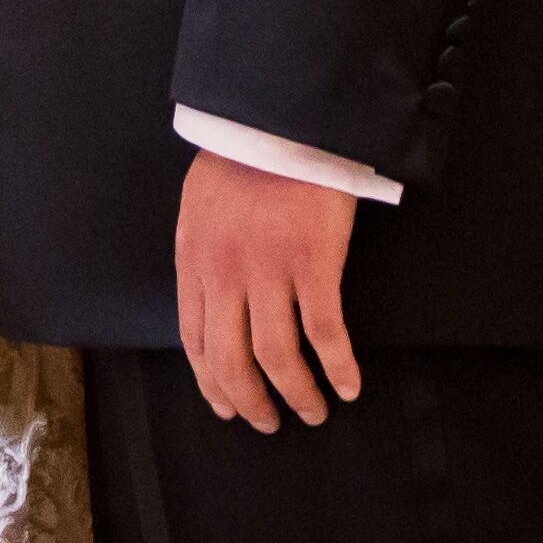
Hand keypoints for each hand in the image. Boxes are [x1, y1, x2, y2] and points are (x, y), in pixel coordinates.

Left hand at [173, 149, 364, 430]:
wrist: (280, 118)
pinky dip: (338, 367)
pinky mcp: (314, 264)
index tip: (227, 406)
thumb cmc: (243, 155)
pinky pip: (325, 333)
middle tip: (267, 423)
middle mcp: (225, 273)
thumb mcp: (200, 205)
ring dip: (296, 394)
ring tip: (312, 412)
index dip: (211, 383)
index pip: (195, 341)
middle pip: (231, 361)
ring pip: (277, 357)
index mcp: (194, 260)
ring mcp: (270, 271)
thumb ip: (202, 252)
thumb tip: (210, 294)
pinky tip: (348, 386)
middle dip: (249, 402)